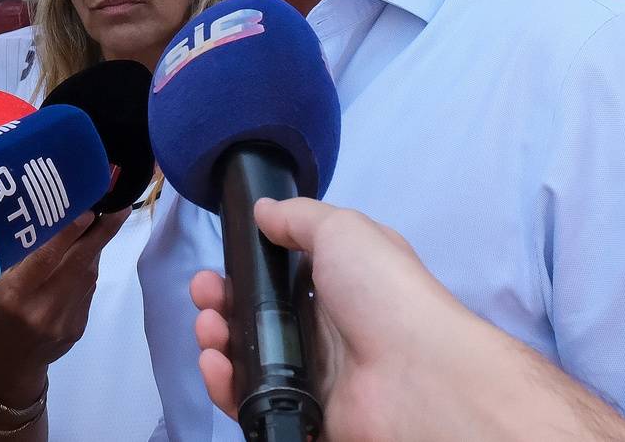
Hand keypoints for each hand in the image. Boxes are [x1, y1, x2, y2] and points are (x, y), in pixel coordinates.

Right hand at [0, 210, 129, 405]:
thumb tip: (51, 218)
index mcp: (16, 294)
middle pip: (78, 265)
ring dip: (95, 247)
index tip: (87, 209)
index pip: (46, 259)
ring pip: (88, 275)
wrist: (11, 363)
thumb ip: (22, 256)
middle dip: (102, 233)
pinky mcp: (80, 327)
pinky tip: (85, 256)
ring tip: (102, 220)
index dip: (69, 233)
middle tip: (119, 205)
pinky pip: (88, 289)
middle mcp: (43, 308)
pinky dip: (88, 268)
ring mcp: (65, 320)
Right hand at [191, 199, 624, 441]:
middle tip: (206, 298)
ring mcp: (312, 375)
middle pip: (255, 318)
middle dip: (220, 305)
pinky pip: (252, 401)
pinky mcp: (302, 413)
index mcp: (337, 285)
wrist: (418, 377)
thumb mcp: (345, 230)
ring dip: (217, 341)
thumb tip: (264, 211)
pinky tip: (217, 366)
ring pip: (247, 359)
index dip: (243, 271)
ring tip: (210, 331)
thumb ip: (300, 218)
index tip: (218, 267)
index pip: (277, 278)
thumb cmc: (386, 294)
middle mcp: (323, 330)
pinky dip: (226, 386)